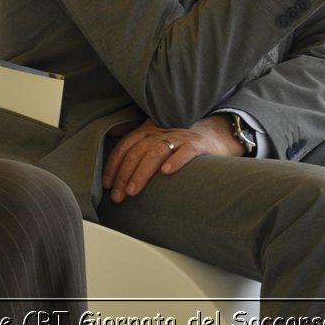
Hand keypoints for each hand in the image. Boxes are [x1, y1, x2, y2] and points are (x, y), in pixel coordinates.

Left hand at [101, 116, 239, 202]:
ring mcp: (181, 136)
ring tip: (133, 191)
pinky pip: (186, 150)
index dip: (114, 164)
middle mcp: (163, 130)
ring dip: (142, 172)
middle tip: (118, 196)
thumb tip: (113, 152)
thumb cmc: (183, 142)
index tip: (106, 184)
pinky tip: (166, 172)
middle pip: (138, 151)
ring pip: (156, 151)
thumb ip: (138, 144)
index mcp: (150, 129)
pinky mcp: (199, 144)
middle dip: (124, 175)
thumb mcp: (158, 137)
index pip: (126, 145)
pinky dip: (176, 160)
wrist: (218, 134)